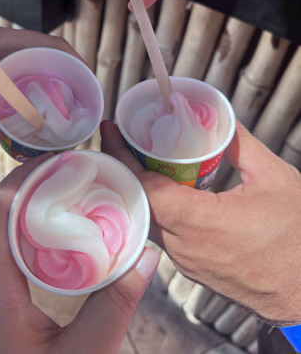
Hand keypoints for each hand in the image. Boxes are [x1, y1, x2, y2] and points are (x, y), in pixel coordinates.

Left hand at [0, 25, 77, 143]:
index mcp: (1, 41)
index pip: (50, 44)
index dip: (74, 61)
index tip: (89, 85)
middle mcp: (6, 49)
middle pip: (49, 61)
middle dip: (68, 82)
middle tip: (81, 111)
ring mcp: (0, 61)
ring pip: (36, 75)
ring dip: (51, 94)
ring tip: (64, 120)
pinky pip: (20, 87)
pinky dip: (31, 102)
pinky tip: (33, 123)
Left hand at [0, 154, 159, 353]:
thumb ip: (115, 306)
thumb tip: (145, 258)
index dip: (17, 181)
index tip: (49, 162)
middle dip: (23, 188)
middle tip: (61, 171)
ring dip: (21, 210)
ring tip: (58, 194)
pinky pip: (0, 257)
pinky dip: (22, 235)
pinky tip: (51, 239)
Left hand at [101, 120, 300, 324]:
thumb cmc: (299, 239)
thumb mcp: (273, 178)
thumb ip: (241, 145)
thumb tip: (220, 120)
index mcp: (201, 223)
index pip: (142, 188)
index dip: (121, 157)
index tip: (110, 132)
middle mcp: (186, 248)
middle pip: (138, 203)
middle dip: (123, 169)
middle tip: (119, 141)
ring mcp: (188, 263)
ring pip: (148, 221)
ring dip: (138, 190)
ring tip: (136, 160)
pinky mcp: (194, 270)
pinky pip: (163, 236)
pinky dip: (155, 210)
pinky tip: (161, 191)